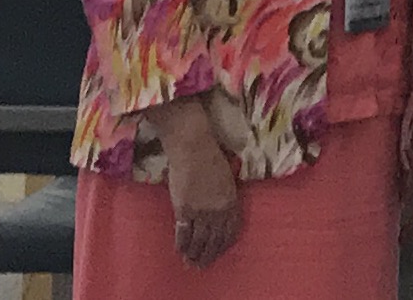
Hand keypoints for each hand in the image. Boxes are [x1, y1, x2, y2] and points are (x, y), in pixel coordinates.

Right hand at [152, 107, 243, 267]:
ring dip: (195, 253)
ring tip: (191, 262)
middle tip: (203, 265)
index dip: (224, 245)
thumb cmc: (211, 157)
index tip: (219, 252)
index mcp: (232, 200)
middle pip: (214, 239)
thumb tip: (223, 211)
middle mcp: (218, 209)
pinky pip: (183, 233)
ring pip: (199, 240)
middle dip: (209, 254)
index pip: (230, 231)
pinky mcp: (183, 209)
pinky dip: (182, 244)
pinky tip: (181, 251)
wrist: (193, 147)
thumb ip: (226, 196)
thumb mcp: (227, 179)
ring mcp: (200, 210)